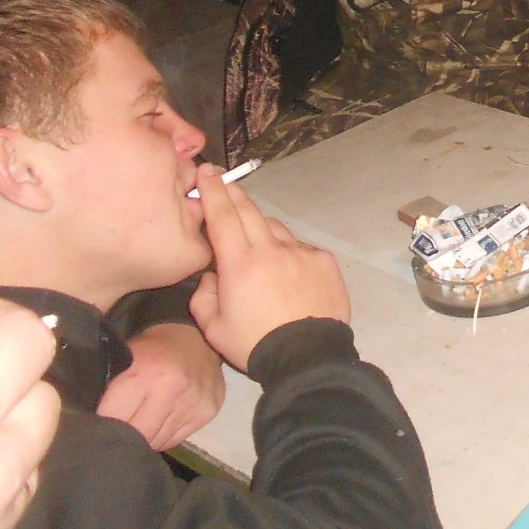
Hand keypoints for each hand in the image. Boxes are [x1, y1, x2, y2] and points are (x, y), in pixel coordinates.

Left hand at [97, 322, 225, 450]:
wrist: (192, 336)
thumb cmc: (148, 350)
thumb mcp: (120, 362)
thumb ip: (105, 395)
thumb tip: (87, 429)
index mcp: (142, 375)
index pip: (112, 421)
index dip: (101, 426)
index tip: (96, 427)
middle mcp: (172, 390)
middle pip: (137, 437)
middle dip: (124, 436)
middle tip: (119, 428)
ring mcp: (193, 402)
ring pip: (156, 442)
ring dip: (145, 437)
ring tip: (142, 419)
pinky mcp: (207, 411)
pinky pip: (175, 440)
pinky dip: (163, 435)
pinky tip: (162, 418)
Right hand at [188, 176, 349, 375]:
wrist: (308, 357)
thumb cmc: (255, 344)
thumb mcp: (213, 327)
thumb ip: (204, 294)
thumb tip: (212, 272)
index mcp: (240, 263)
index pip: (222, 216)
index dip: (213, 191)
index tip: (207, 172)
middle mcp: (271, 249)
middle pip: (249, 211)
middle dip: (233, 194)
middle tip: (222, 183)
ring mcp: (301, 252)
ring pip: (275, 228)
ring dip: (260, 227)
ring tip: (253, 240)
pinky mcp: (323, 260)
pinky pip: (299, 247)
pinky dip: (287, 251)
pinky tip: (285, 270)